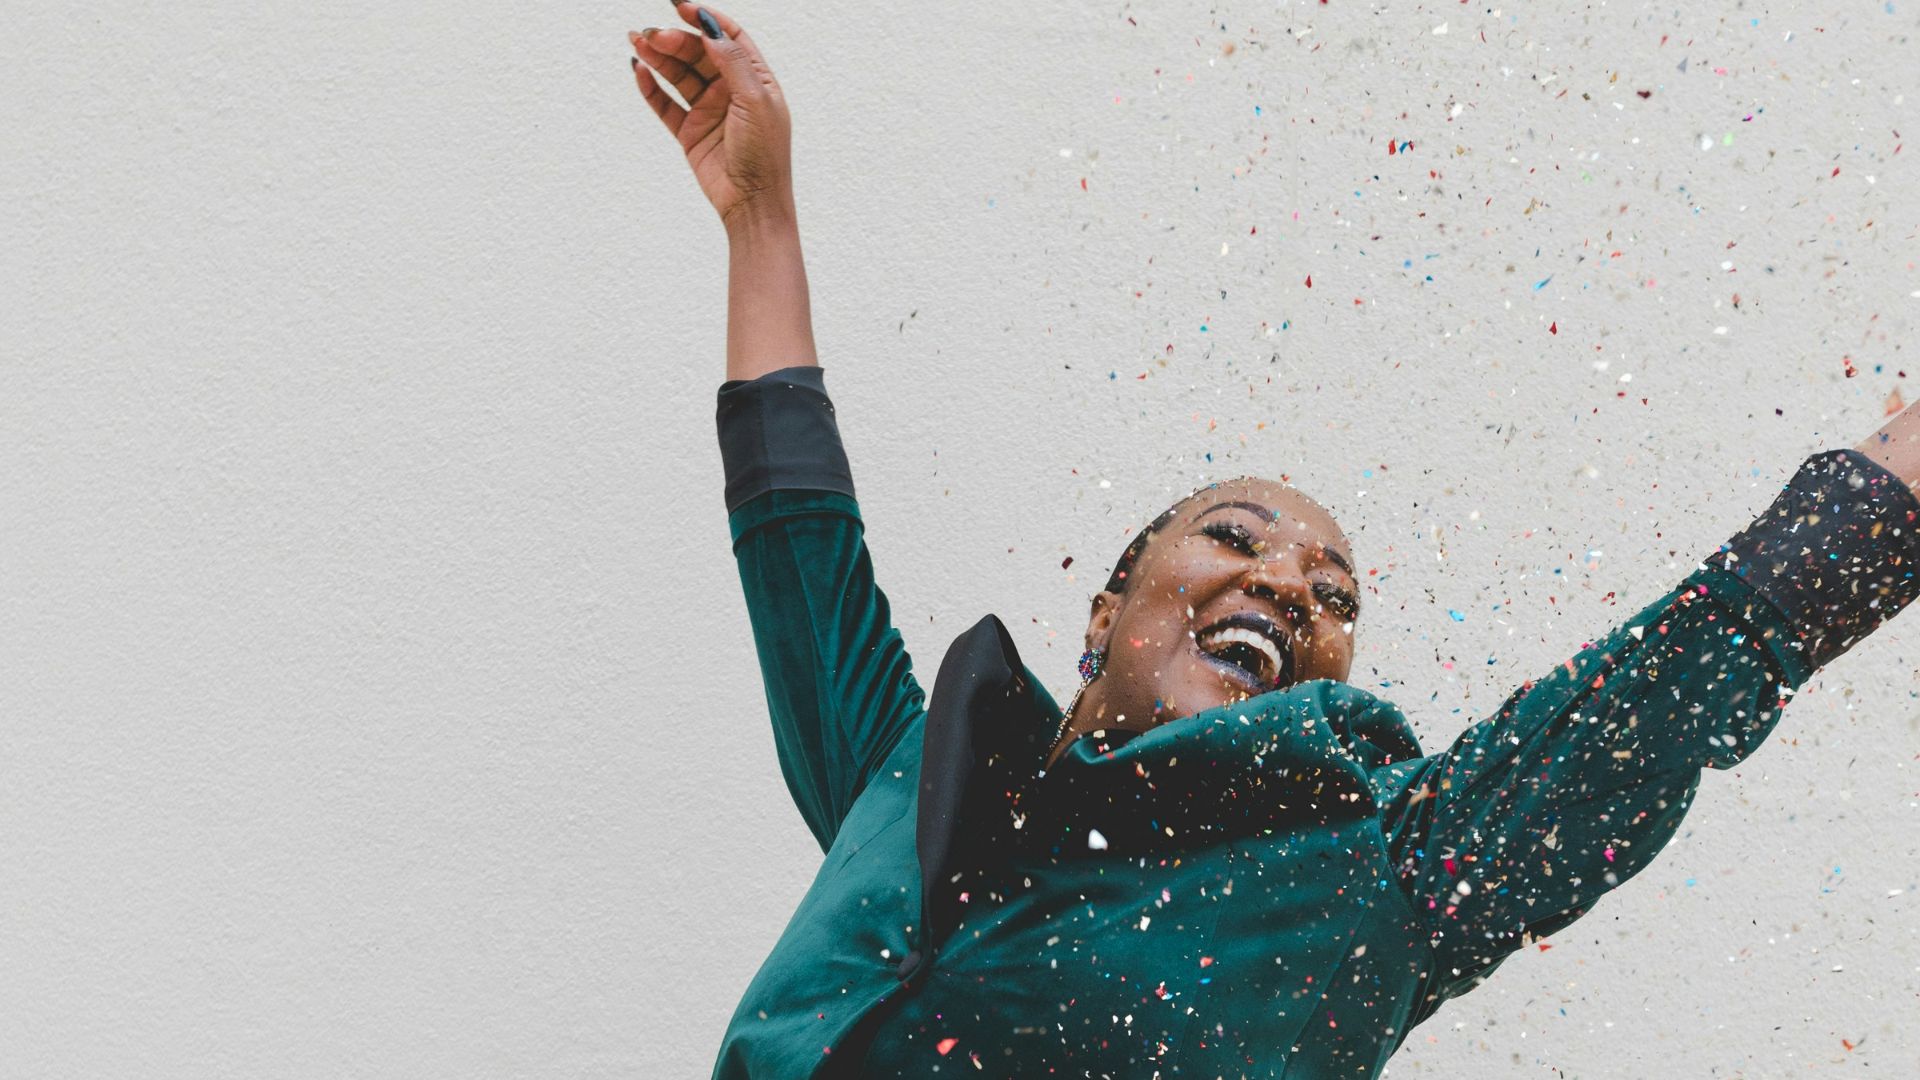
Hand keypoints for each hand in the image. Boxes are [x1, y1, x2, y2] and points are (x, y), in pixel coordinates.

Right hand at [628, 4, 794, 230]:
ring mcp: (709, 110)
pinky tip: (639, 71)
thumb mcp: (755, 100)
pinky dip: (651, 88)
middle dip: (675, 40)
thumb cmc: (765, 153)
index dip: (705, 19)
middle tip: (653, 34)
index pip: (729, 37)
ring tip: (637, 41)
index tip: (680, 6)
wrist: (752, 202)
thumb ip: (732, 62)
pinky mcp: (690, 132)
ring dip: (658, 57)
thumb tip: (711, 28)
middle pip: (699, 53)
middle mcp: (732, 91)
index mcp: (756, 79)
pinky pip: (666, 104)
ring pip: (679, 75)